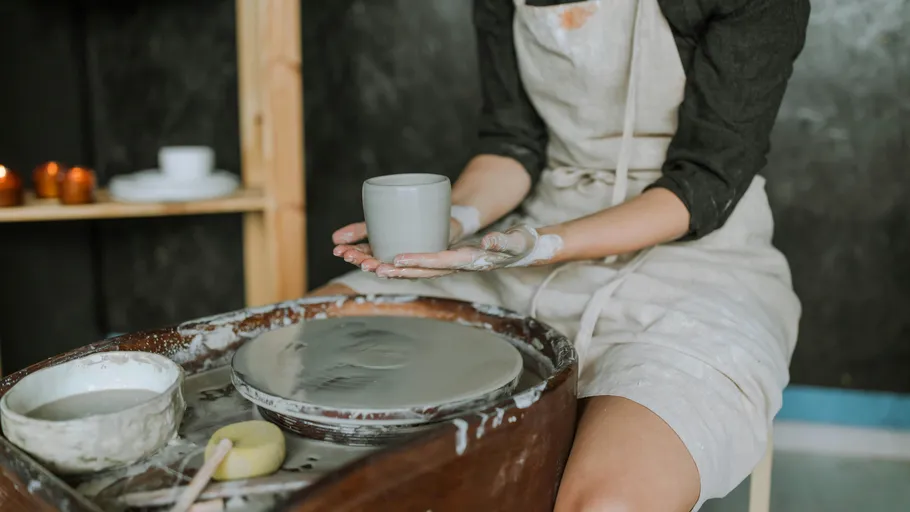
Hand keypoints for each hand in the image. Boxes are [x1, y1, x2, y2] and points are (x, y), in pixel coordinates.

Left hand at [338, 225, 561, 278]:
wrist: (522, 250)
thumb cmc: (519, 245)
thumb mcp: (515, 241)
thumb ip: (505, 242)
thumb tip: (490, 242)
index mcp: (466, 262)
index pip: (437, 263)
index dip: (416, 261)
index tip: (395, 259)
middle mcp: (452, 266)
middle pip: (418, 270)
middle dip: (394, 268)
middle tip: (368, 264)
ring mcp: (446, 263)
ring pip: (413, 268)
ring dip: (389, 266)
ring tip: (364, 261)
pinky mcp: (443, 258)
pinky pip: (417, 261)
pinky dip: (398, 260)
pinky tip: (379, 255)